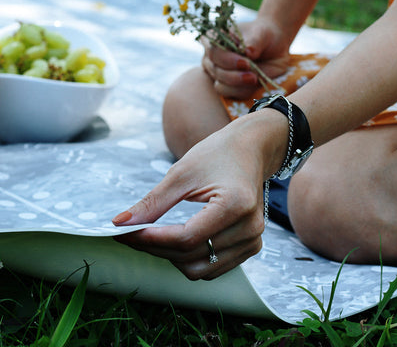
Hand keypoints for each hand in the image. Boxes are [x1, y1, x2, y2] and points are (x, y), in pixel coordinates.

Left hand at [112, 112, 286, 279]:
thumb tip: (121, 223)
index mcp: (235, 204)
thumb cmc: (217, 154)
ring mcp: (253, 240)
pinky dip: (190, 259)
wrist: (249, 150)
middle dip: (156, 248)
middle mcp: (250, 228)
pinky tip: (177, 241)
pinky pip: (213, 267)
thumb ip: (153, 203)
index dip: (151, 239)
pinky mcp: (251, 246)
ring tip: (155, 237)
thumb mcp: (182, 173)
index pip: (186, 238)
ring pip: (200, 269)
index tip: (125, 233)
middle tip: (133, 233)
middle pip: (191, 256)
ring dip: (171, 257)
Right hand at [201, 17, 290, 98]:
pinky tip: (256, 83)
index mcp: (214, 39)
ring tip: (255, 79)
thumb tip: (248, 51)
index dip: (226, 59)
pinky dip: (245, 90)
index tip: (245, 62)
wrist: (274, 50)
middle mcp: (211, 58)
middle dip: (233, 75)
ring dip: (238, 85)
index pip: (212, 51)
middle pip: (215, 70)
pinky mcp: (228, 88)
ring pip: (220, 86)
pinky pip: (232, 94)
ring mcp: (218, 75)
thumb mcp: (261, 33)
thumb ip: (253, 41)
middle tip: (252, 75)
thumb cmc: (263, 37)